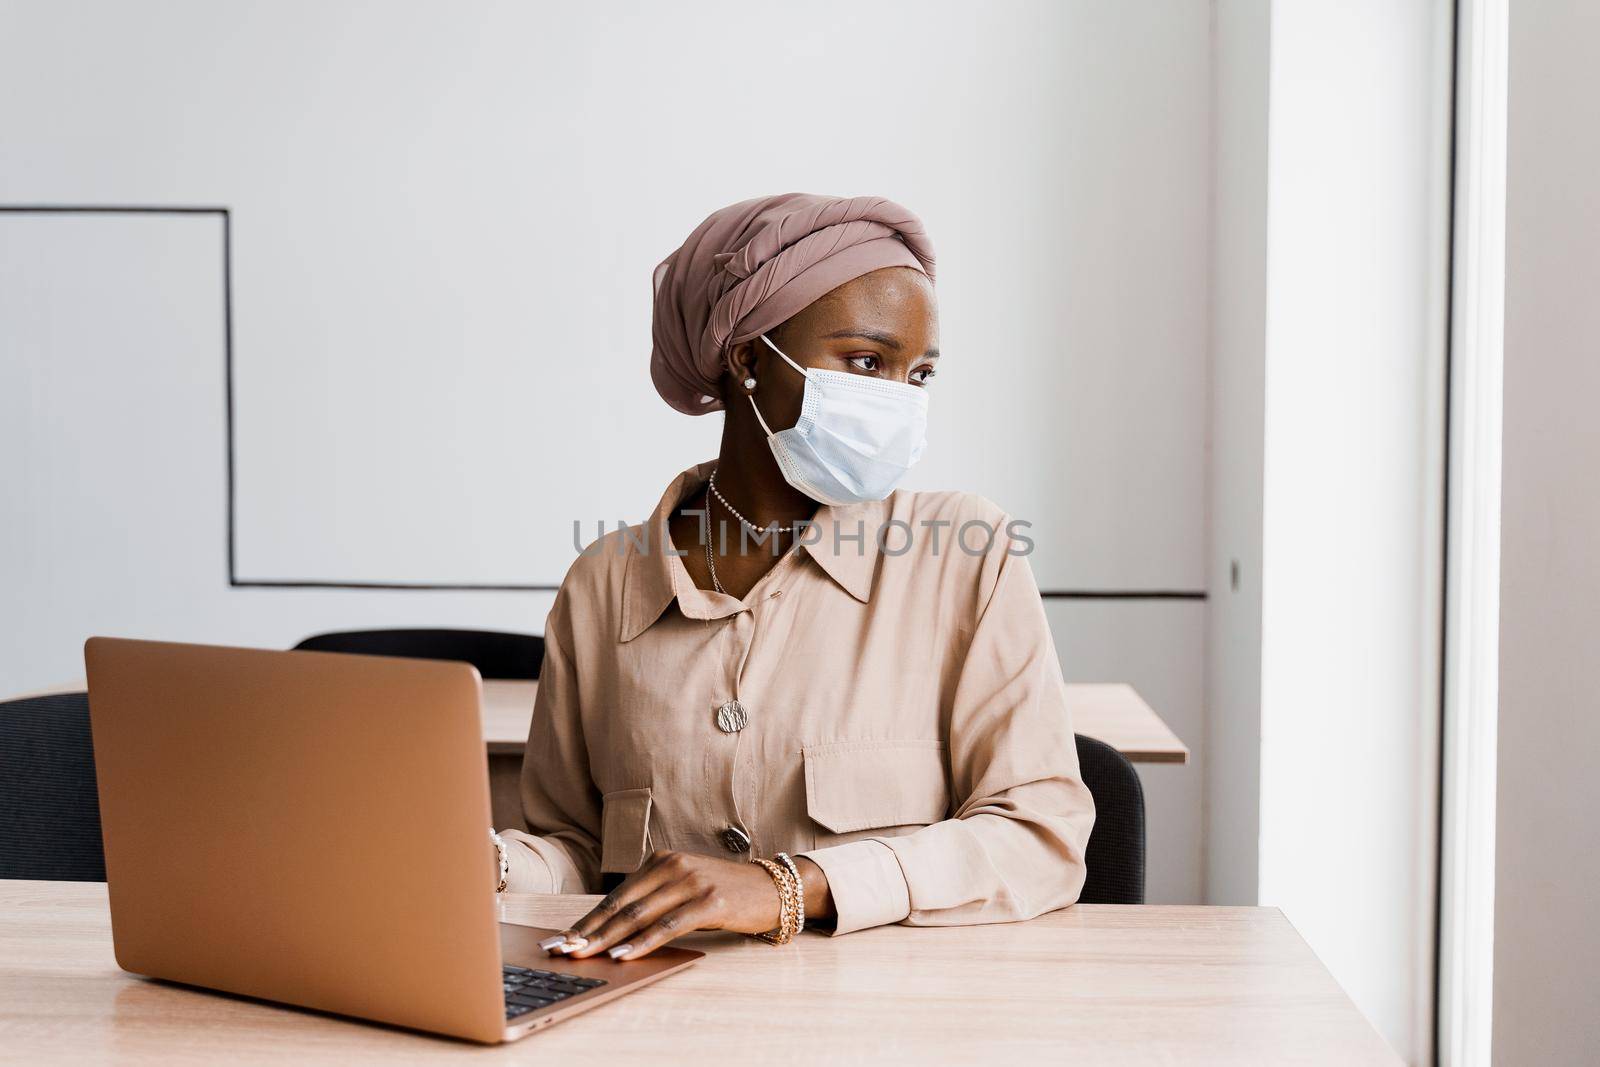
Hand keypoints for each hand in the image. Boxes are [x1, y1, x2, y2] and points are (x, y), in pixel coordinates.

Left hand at [548, 850, 801, 960]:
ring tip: (584, 955)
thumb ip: (653, 898)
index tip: (563, 938)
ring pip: (640, 915)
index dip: (588, 919)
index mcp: (662, 860)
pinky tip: (625, 954)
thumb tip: (610, 928)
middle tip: (563, 950)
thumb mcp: (684, 885)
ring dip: (608, 938)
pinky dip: (643, 942)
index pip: (617, 894)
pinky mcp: (709, 901)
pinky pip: (669, 925)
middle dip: (589, 930)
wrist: (772, 888)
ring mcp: (691, 882)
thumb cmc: (724, 891)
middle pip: (622, 904)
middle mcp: (673, 866)